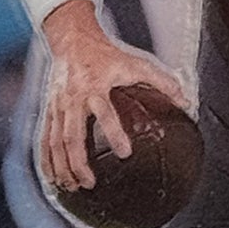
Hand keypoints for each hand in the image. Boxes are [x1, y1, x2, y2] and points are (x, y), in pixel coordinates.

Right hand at [38, 0, 188, 189]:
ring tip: (72, 187)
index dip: (114, 133)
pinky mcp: (49, 110)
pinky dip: (46, 160)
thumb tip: (184, 101)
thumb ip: (161, 81)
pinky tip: (52, 178)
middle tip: (90, 182)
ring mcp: (58, 106)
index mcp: (95, 88)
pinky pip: (44, 139)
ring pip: (54, 142)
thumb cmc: (104, 54)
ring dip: (61, 167)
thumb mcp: (135, 63)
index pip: (104, 114)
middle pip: (72, 136)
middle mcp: (73, 99)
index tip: (125, 153)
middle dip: (79, 162)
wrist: (72, 41)